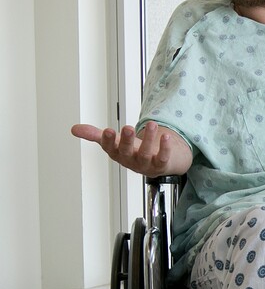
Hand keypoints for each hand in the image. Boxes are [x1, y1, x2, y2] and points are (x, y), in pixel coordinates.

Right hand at [71, 121, 191, 175]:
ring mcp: (145, 163)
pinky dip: (165, 147)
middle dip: (126, 140)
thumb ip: (95, 135)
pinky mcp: (160, 164)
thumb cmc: (131, 150)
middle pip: (126, 151)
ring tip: (152, 124)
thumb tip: (74, 129)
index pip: (109, 147)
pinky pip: (163, 157)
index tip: (108, 131)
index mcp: (117, 153)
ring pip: (146, 153)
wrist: (155, 163)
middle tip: (127, 128)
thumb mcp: (113, 142)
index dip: (108, 140)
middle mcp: (130, 160)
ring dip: (149, 139)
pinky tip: (166, 136)